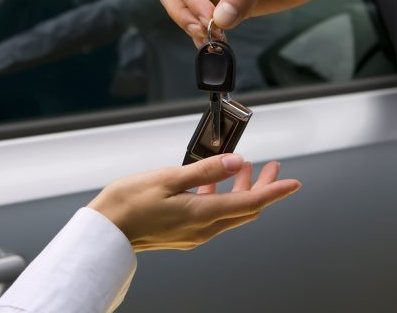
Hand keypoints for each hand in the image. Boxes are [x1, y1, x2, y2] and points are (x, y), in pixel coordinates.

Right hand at [88, 154, 300, 251]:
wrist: (105, 233)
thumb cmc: (128, 204)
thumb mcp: (168, 178)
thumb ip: (206, 170)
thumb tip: (235, 162)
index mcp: (201, 215)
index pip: (251, 204)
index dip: (274, 191)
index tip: (292, 182)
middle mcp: (203, 229)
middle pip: (246, 209)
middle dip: (263, 187)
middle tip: (271, 166)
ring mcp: (194, 234)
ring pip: (231, 212)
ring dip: (242, 190)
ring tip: (243, 166)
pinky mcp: (185, 233)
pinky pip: (214, 215)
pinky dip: (222, 197)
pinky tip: (213, 182)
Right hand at [158, 0, 339, 45]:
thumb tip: (220, 19)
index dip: (192, 1)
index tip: (210, 20)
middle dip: (185, 15)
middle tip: (206, 33)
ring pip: (187, 8)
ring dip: (194, 26)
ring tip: (215, 42)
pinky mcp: (230, 1)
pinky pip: (207, 19)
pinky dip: (208, 33)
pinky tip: (220, 42)